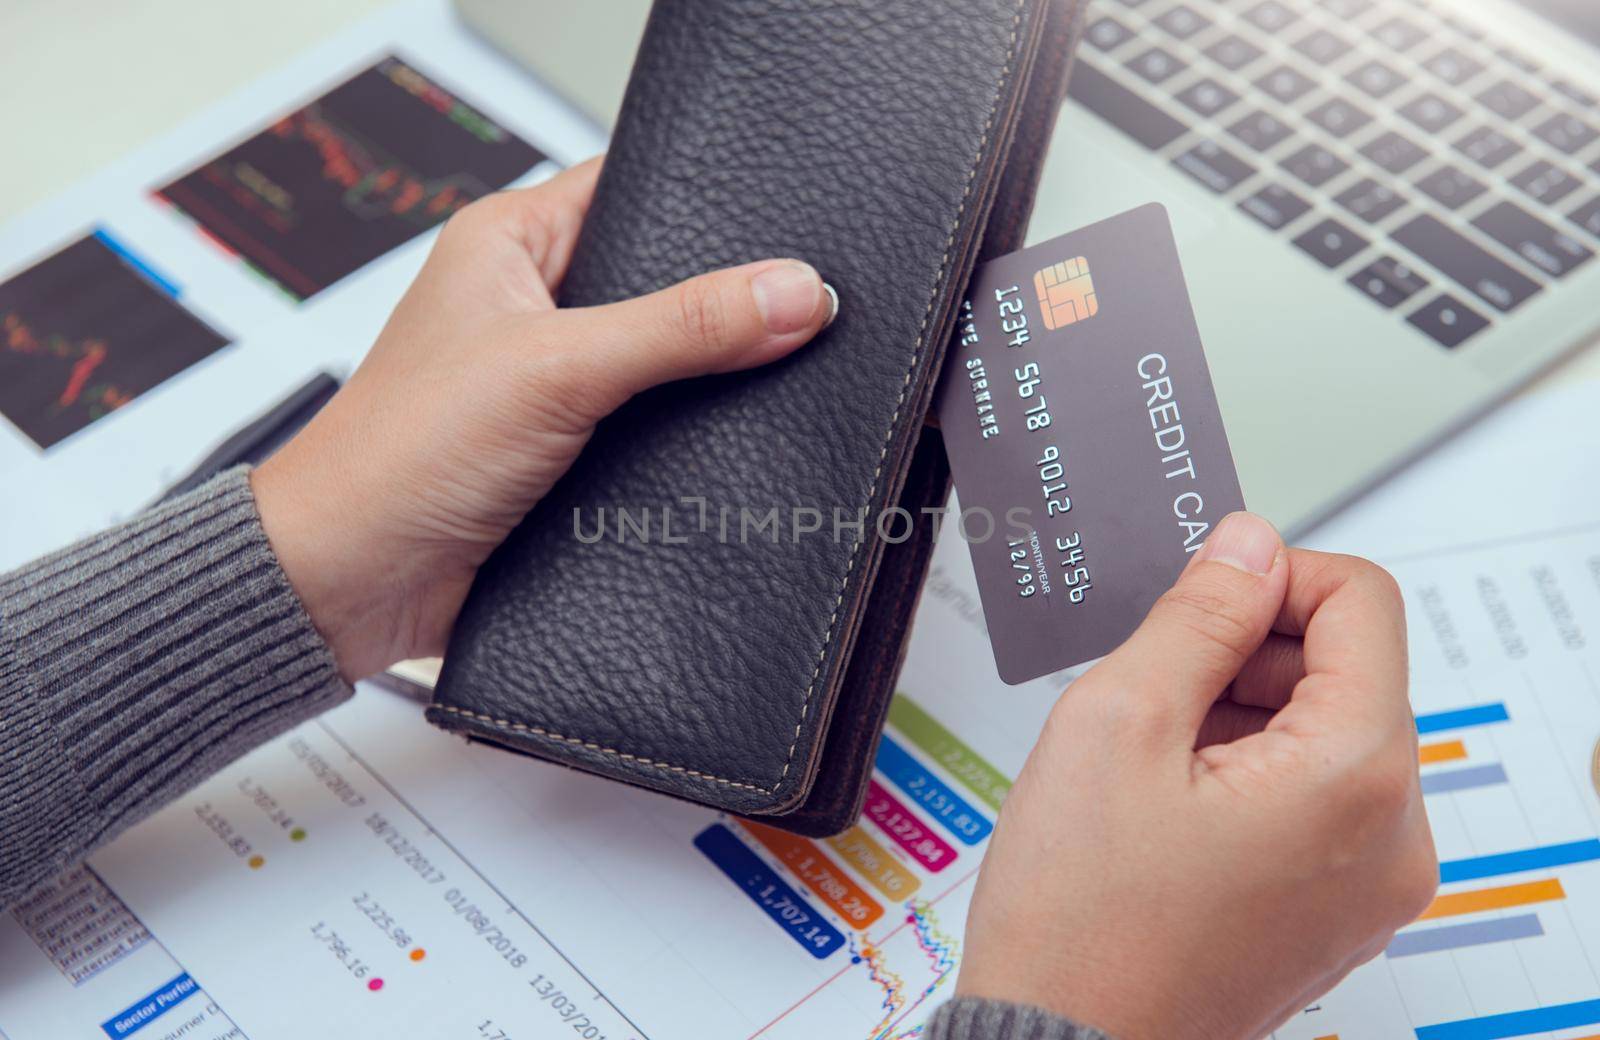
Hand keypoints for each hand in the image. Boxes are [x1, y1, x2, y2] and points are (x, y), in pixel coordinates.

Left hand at [252, 158, 834, 680]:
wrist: (351, 583)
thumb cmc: (399, 454)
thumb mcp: (556, 368)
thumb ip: (681, 326)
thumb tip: (793, 292)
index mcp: (510, 243)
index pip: (631, 187)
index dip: (709, 202)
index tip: (793, 223)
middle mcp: (532, 306)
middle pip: (661, 281)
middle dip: (723, 302)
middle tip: (800, 306)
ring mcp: (552, 385)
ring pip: (663, 364)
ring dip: (707, 382)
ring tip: (783, 375)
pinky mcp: (568, 457)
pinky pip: (653, 435)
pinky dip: (688, 445)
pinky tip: (736, 447)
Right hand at [958, 512, 1436, 1038]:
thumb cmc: (1080, 917)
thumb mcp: (1117, 721)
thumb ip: (1196, 615)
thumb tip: (1246, 545)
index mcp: (1355, 777)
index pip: (1362, 600)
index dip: (1270, 575)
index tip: (1197, 598)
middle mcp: (1391, 836)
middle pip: (1348, 668)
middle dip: (1248, 652)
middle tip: (1152, 686)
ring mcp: (1370, 883)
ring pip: (1327, 731)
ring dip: (1241, 711)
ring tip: (1149, 758)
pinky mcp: (1337, 911)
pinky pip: (1316, 797)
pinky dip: (1249, 770)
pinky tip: (1167, 797)